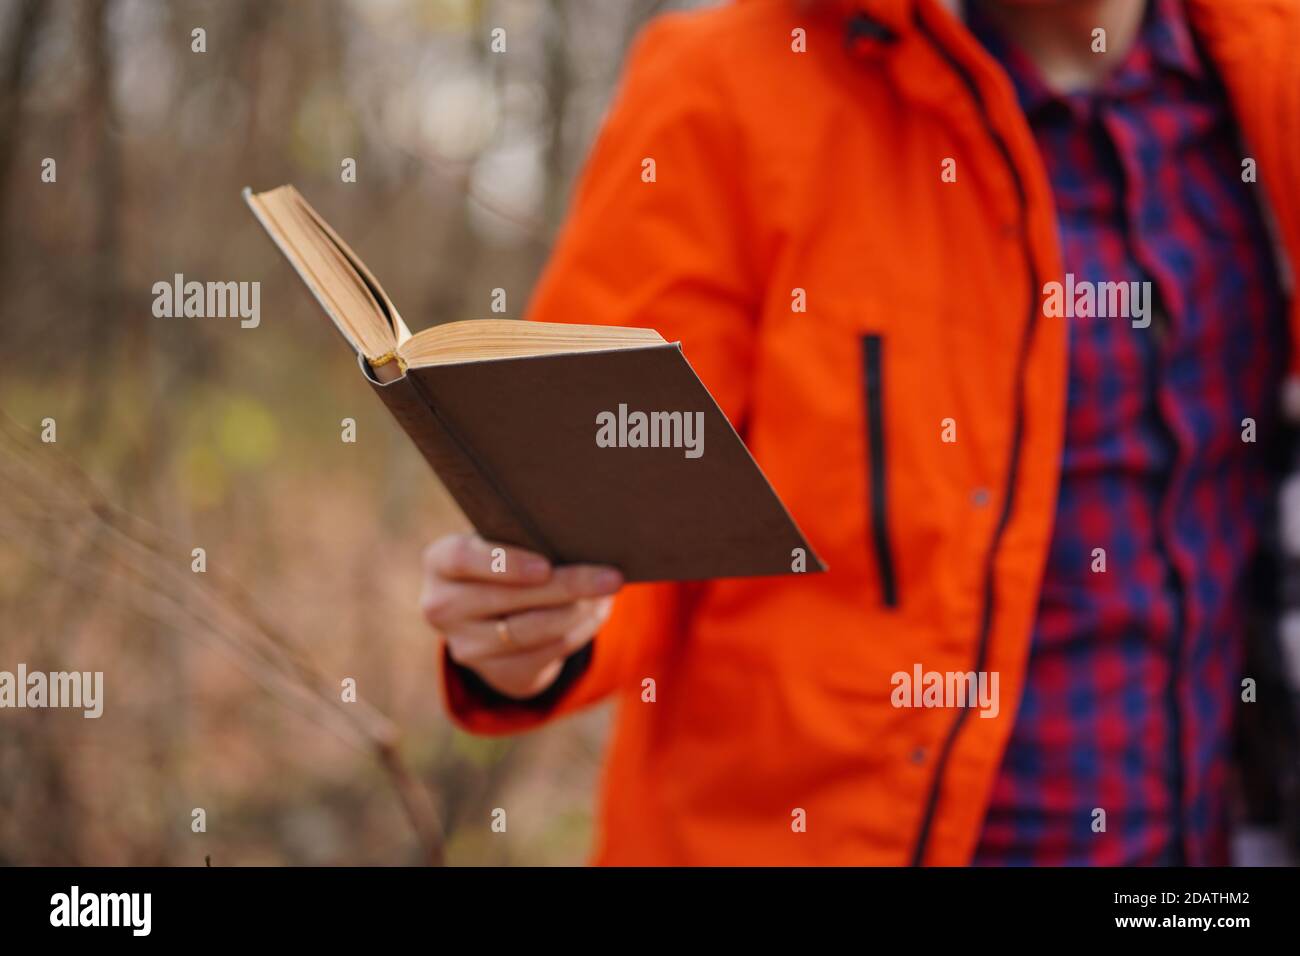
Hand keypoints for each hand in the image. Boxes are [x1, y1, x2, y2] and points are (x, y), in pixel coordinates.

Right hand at [420, 533, 622, 699]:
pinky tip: (595, 614)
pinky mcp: (494, 673)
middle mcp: (441, 606)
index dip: (506, 564)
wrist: (495, 616)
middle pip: (507, 598)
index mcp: (440, 563)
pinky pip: (544, 654)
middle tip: (610, 577)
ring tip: (607, 594)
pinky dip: (576, 633)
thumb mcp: (504, 543)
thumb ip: (527, 537)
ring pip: (529, 631)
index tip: (546, 566)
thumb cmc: (508, 561)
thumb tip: (583, 535)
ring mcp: (465, 645)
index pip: (464, 559)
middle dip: (565, 587)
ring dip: (576, 612)